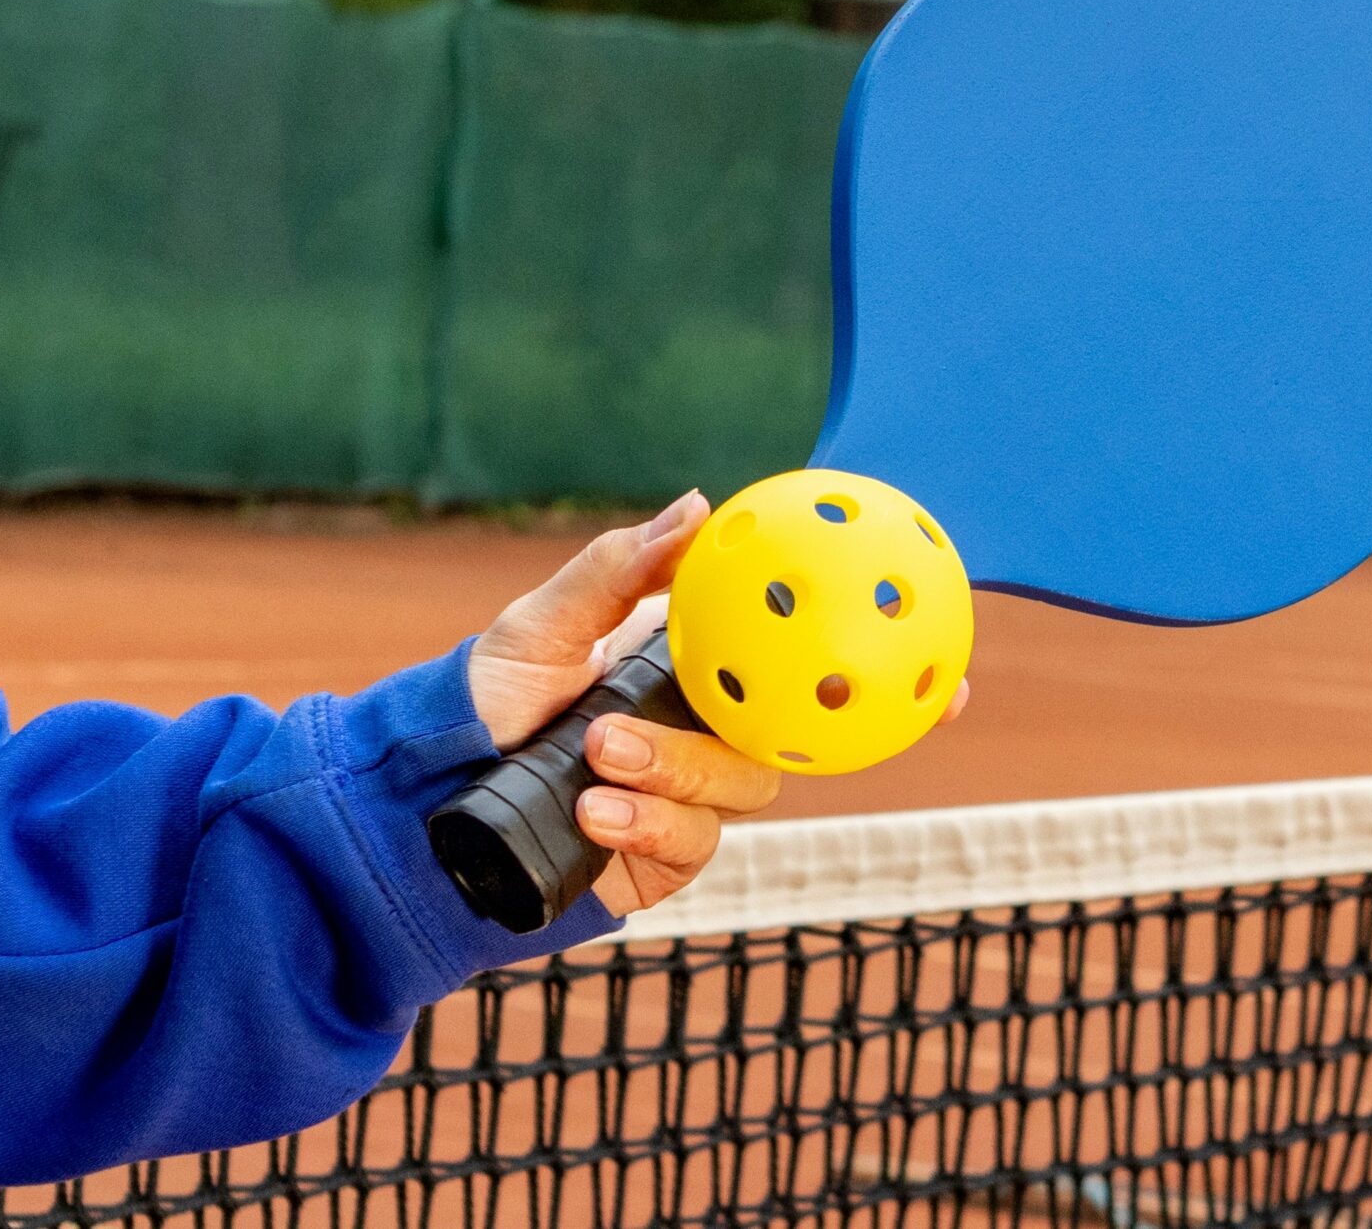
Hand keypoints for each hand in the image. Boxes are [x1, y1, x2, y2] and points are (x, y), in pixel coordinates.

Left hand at [466, 488, 971, 918]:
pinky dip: (646, 824)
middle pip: (782, 738)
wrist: (421, 802)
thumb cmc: (482, 702)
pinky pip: (686, 847)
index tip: (950, 675)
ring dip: (674, 769)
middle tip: (809, 704)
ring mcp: (684, 806)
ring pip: (735, 791)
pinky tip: (597, 812)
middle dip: (791, 728)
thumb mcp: (544, 625)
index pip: (797, 675)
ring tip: (602, 755)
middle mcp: (702, 739)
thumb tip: (701, 506)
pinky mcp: (656, 866)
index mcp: (694, 675)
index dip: (880, 679)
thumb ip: (621, 572)